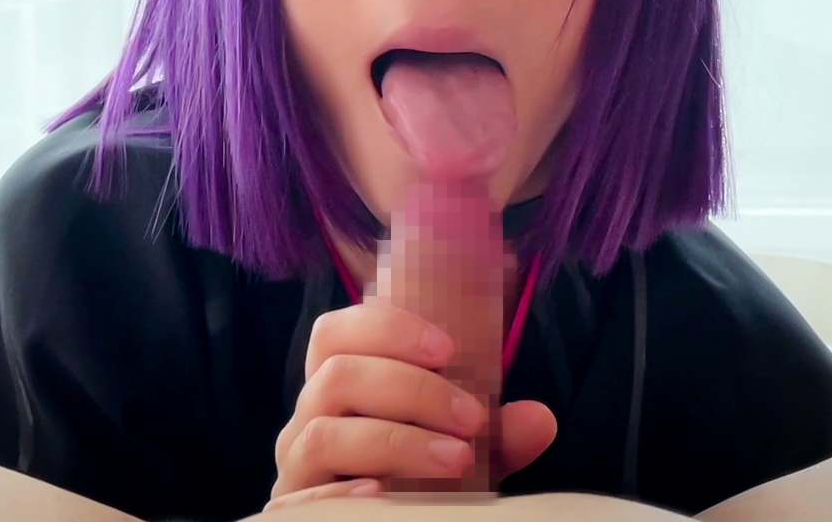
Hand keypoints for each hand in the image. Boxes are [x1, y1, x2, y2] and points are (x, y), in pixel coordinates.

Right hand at [266, 303, 557, 510]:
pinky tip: (383, 494)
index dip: (386, 328)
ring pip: (322, 434)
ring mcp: (297, 468)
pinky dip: (340, 494)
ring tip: (456, 460)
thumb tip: (540, 419)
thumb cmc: (420, 482)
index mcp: (339, 388)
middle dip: (412, 390)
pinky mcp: (292, 510)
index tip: (448, 349)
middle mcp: (308, 420)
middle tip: (472, 418)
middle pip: (336, 376)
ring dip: (395, 442)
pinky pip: (303, 498)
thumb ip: (495, 436)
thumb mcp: (462, 452)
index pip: (336, 333)